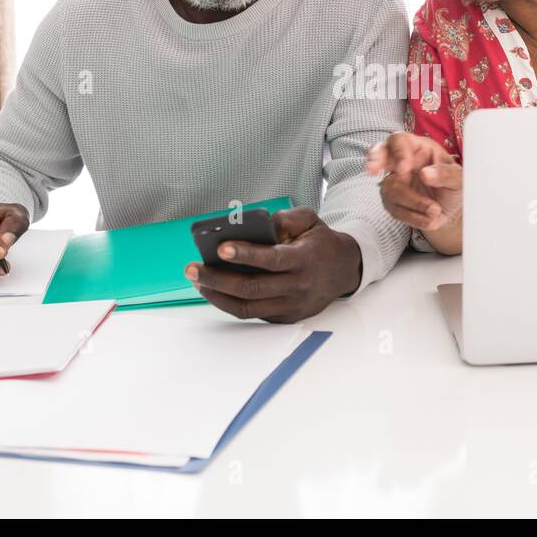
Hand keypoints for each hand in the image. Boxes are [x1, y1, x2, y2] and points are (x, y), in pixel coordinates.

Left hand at [185, 207, 362, 321]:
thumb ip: (284, 219)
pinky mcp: (285, 317)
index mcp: (305, 259)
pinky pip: (252, 314)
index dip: (245, 255)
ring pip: (247, 307)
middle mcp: (298, 286)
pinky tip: (213, 289)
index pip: (272, 259)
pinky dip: (229, 303)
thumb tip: (254, 224)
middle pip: (252, 288)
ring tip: (197, 280)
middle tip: (192, 268)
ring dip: (217, 295)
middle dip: (217, 279)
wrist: (344, 271)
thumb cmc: (320, 243)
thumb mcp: (309, 220)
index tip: (220, 248)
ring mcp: (291, 306)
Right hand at [365, 131, 462, 254]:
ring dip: (413, 203)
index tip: (402, 169)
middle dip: (375, 160)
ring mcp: (393, 181)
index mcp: (418, 148)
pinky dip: (413, 217)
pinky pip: (395, 209)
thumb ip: (446, 174)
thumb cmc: (453, 185)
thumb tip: (426, 174)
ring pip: (389, 190)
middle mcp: (401, 161)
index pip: (399, 141)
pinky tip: (429, 219)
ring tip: (435, 210)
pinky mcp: (391, 201)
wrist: (451, 208)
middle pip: (380, 153)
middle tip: (372, 171)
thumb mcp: (459, 179)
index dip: (398, 153)